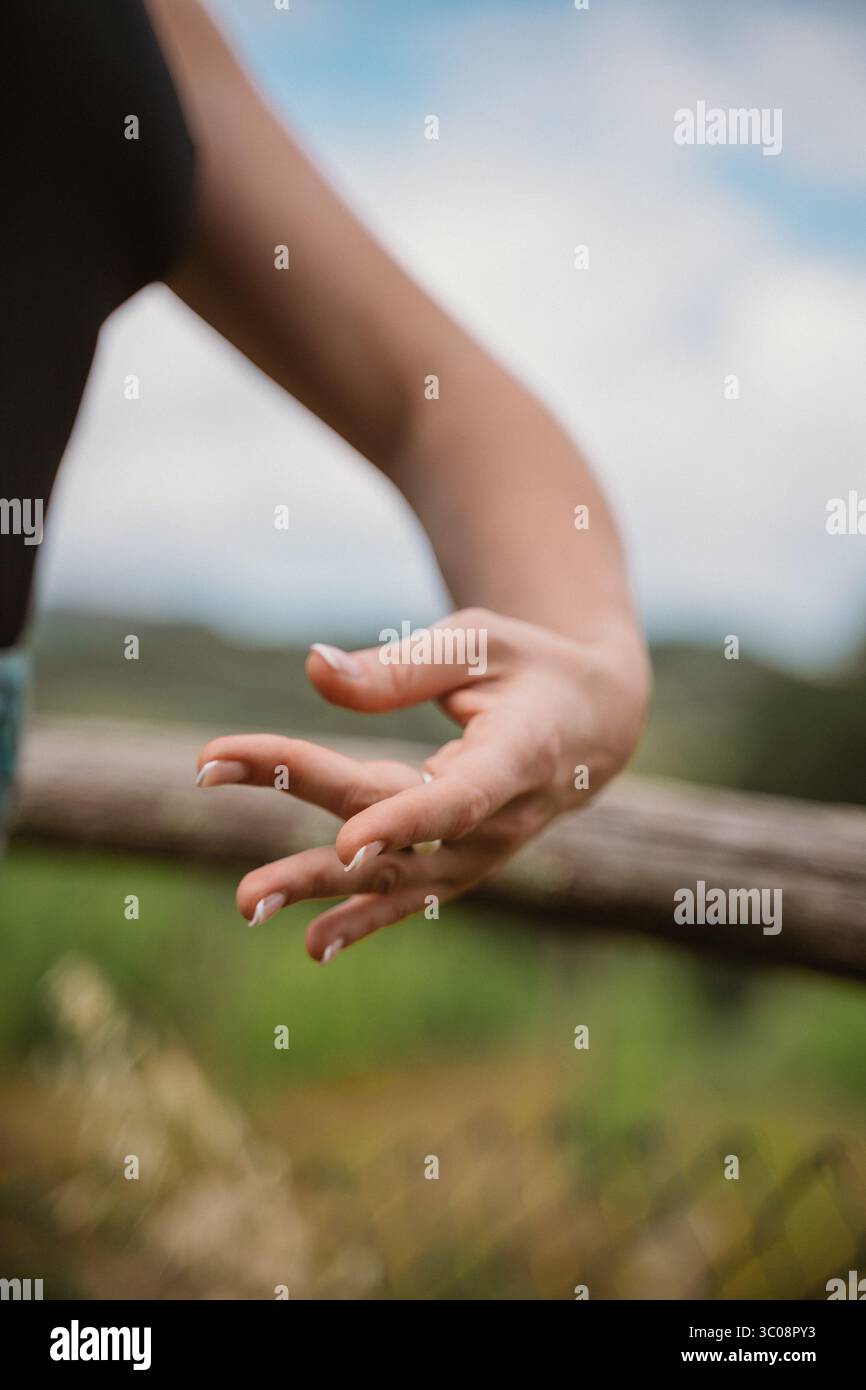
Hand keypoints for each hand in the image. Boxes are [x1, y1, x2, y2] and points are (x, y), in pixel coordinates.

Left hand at [195, 609, 648, 962]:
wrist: (593, 723)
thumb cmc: (529, 668)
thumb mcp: (477, 644)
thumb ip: (399, 668)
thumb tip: (313, 669)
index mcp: (518, 757)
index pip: (459, 800)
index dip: (405, 822)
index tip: (345, 842)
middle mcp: (502, 821)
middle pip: (402, 844)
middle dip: (319, 864)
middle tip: (245, 896)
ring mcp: (483, 854)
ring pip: (398, 879)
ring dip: (324, 897)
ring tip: (251, 907)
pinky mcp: (461, 864)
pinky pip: (409, 894)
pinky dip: (362, 919)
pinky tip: (313, 944)